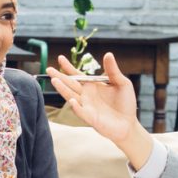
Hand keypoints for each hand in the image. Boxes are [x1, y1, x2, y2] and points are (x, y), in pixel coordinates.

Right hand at [47, 53, 154, 168]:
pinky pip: (81, 111)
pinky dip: (76, 106)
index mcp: (92, 85)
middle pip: (70, 84)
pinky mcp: (90, 118)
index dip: (68, 67)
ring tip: (55, 81)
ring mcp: (87, 106)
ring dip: (63, 89)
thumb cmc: (125, 103)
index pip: (77, 75)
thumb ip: (113, 70)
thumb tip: (108, 54)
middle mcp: (86, 95)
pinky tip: (71, 100)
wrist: (129, 124)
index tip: (60, 58)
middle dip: (59, 76)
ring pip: (71, 96)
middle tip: (49, 69)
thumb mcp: (122, 83)